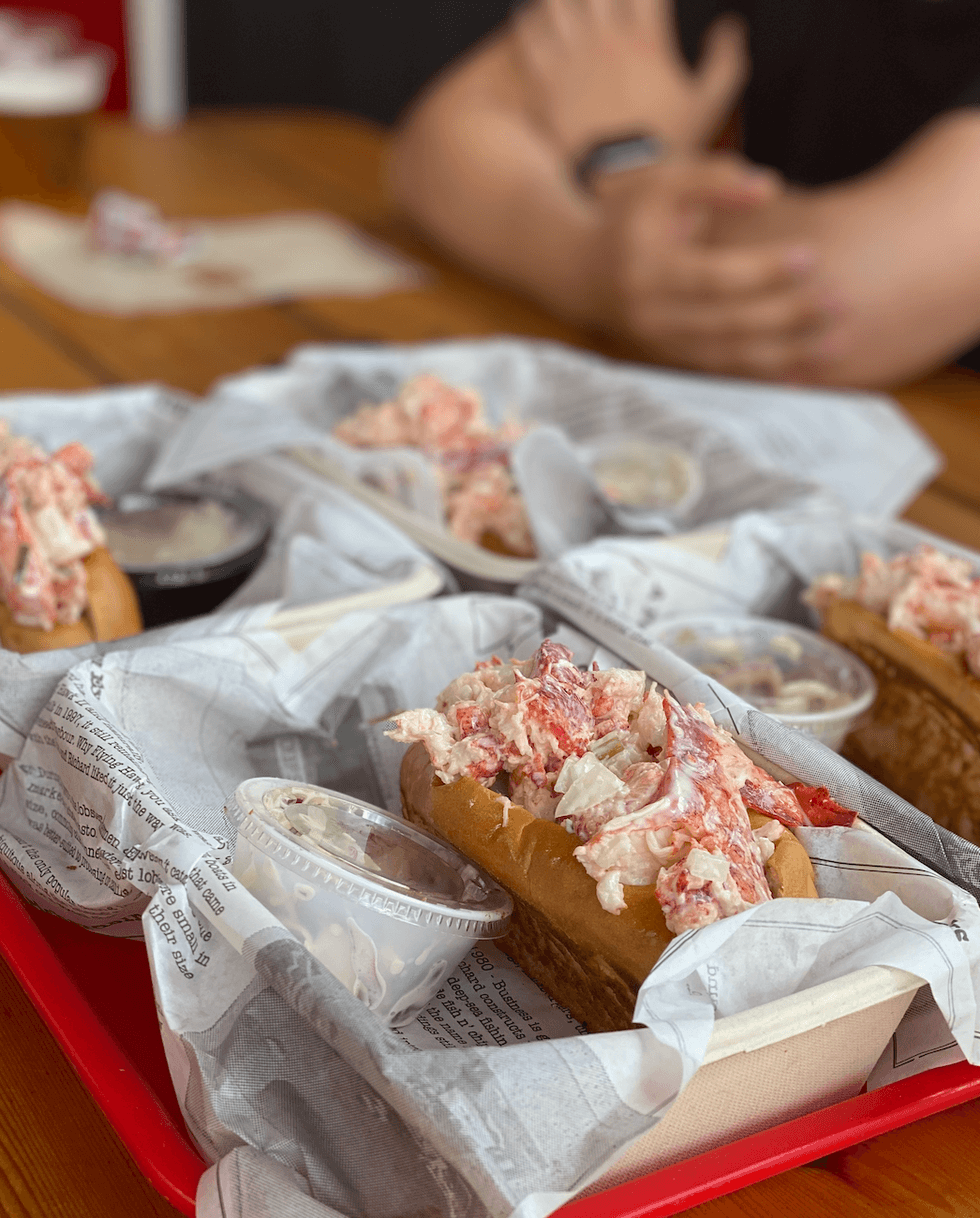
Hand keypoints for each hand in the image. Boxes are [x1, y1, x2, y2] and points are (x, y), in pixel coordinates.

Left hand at [512, 0, 747, 156]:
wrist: (618, 184)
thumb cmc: (664, 147)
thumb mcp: (708, 106)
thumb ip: (725, 61)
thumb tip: (730, 26)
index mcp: (648, 40)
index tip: (646, 5)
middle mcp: (609, 40)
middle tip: (604, 10)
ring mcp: (574, 57)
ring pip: (559, 1)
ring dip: (564, 2)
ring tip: (568, 8)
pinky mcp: (545, 79)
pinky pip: (529, 31)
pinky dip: (531, 19)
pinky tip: (534, 19)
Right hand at [595, 155, 836, 379]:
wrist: (581, 271)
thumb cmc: (632, 218)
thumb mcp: (662, 183)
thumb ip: (713, 179)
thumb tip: (769, 190)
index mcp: (648, 271)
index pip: (713, 277)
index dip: (763, 271)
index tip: (811, 255)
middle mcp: (653, 317)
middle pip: (729, 324)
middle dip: (787, 316)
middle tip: (839, 301)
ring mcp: (662, 345)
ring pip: (730, 358)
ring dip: (787, 354)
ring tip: (837, 342)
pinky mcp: (673, 360)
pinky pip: (724, 374)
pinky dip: (764, 376)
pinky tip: (805, 373)